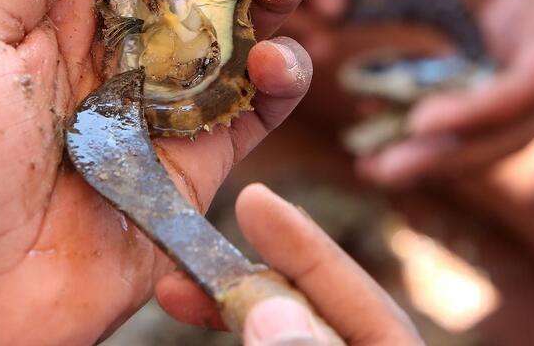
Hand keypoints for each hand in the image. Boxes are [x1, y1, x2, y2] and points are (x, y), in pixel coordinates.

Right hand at [156, 184, 421, 344]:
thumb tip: (275, 311)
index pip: (358, 294)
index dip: (303, 244)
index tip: (253, 200)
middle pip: (312, 306)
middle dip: (251, 277)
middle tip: (195, 250)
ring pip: (279, 332)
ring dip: (228, 308)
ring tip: (176, 291)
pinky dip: (233, 332)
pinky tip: (198, 315)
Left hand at [359, 0, 533, 184]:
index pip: (532, 86)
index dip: (479, 112)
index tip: (420, 124)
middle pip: (505, 119)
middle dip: (445, 150)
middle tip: (375, 170)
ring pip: (485, 105)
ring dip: (432, 136)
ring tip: (371, 156)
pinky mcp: (517, 23)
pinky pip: (473, 72)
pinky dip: (431, 91)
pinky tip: (383, 99)